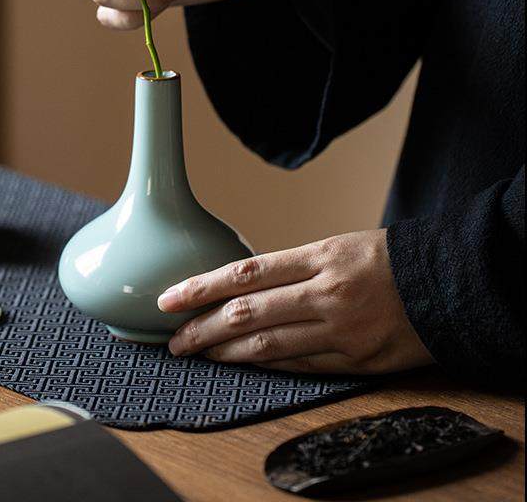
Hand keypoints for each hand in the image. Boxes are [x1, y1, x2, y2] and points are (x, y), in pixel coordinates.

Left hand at [157, 229, 433, 373]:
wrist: (445, 283)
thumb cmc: (383, 259)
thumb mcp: (334, 247)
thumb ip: (290, 269)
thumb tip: (239, 286)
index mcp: (318, 256)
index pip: (244, 272)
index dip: (201, 287)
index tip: (168, 299)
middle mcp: (326, 293)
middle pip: (249, 313)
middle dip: (203, 328)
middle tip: (174, 340)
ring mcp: (342, 330)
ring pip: (269, 346)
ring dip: (227, 353)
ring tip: (199, 354)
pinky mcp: (357, 361)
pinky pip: (300, 366)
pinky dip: (266, 367)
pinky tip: (243, 365)